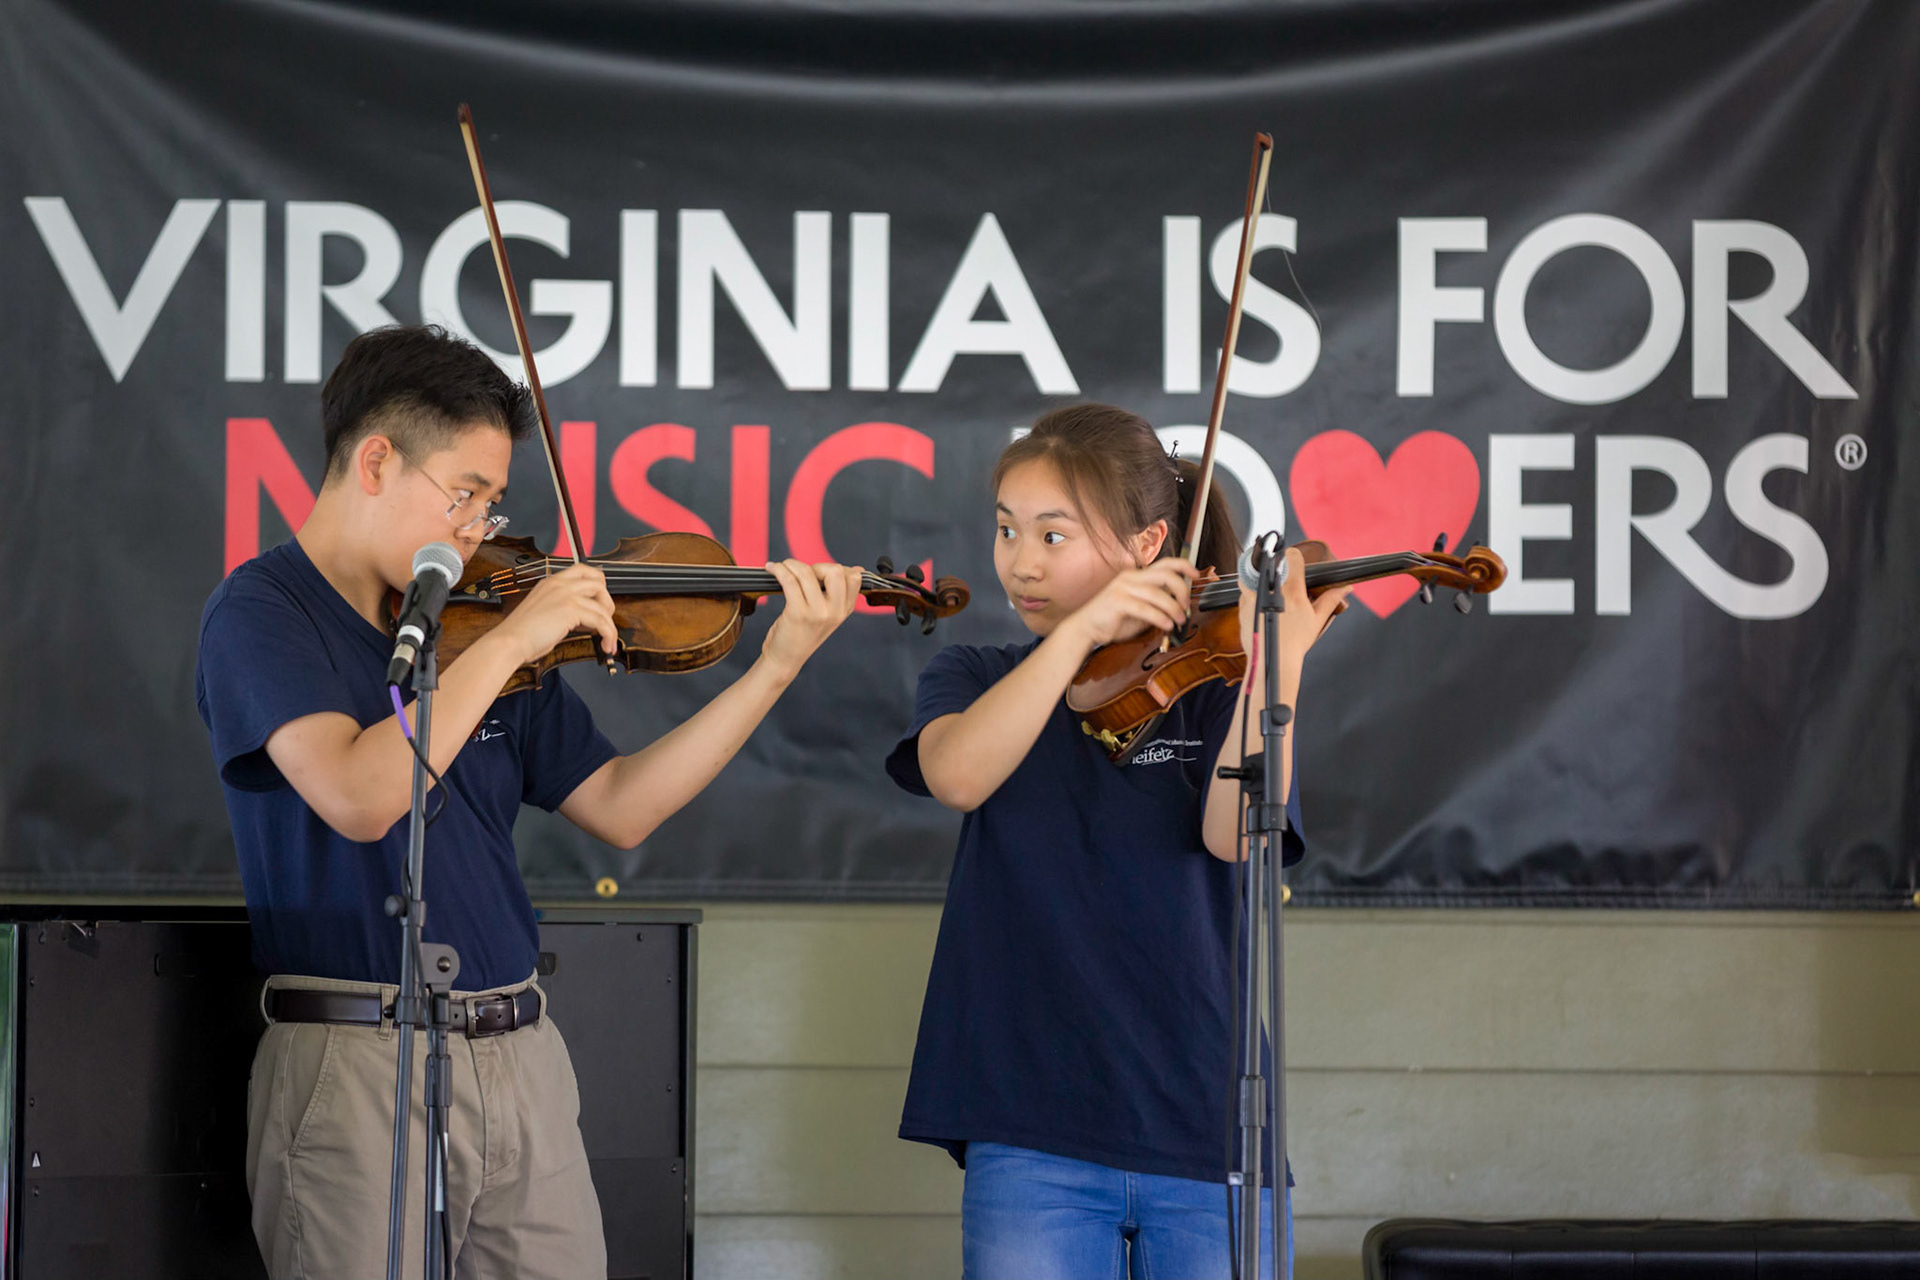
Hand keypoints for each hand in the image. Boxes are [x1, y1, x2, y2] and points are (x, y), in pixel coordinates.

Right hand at [494, 562, 618, 665]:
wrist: (509, 641)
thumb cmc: (521, 634)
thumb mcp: (543, 612)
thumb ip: (562, 609)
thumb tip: (583, 619)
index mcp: (550, 582)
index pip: (582, 570)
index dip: (597, 583)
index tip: (600, 601)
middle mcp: (559, 584)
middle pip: (598, 582)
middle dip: (607, 602)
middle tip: (605, 620)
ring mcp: (566, 595)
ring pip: (603, 605)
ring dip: (610, 625)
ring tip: (608, 639)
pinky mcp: (571, 609)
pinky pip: (601, 620)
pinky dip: (608, 634)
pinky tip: (605, 644)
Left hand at [759, 560, 861, 681]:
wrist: (785, 660)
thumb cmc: (802, 634)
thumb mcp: (828, 615)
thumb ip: (839, 593)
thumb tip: (856, 569)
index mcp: (844, 610)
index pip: (854, 577)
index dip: (836, 569)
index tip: (819, 575)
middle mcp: (835, 612)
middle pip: (836, 570)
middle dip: (817, 566)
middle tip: (803, 575)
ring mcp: (817, 613)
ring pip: (808, 572)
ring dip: (791, 564)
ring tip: (781, 568)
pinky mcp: (797, 613)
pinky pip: (789, 580)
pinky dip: (779, 570)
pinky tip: (772, 569)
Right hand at [1062, 559, 1198, 651]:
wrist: (1086, 628)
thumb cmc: (1114, 619)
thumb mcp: (1141, 608)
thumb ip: (1158, 602)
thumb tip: (1182, 604)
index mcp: (1137, 575)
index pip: (1165, 563)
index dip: (1184, 566)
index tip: (1197, 575)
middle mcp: (1130, 577)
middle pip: (1166, 575)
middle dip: (1182, 590)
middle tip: (1186, 606)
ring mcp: (1123, 588)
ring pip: (1158, 593)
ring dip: (1173, 608)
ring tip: (1179, 620)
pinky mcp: (1117, 602)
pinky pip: (1145, 608)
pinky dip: (1160, 617)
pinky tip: (1167, 625)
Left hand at [1237, 546, 1350, 666]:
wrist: (1274, 661)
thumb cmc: (1296, 642)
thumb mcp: (1317, 620)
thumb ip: (1331, 600)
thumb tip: (1345, 588)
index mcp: (1292, 591)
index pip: (1293, 558)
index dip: (1294, 554)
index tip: (1293, 556)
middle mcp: (1271, 591)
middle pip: (1270, 564)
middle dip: (1275, 568)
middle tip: (1280, 578)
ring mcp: (1253, 598)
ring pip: (1252, 575)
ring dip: (1258, 579)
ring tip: (1267, 592)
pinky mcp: (1241, 608)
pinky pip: (1244, 593)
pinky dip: (1250, 595)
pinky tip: (1259, 605)